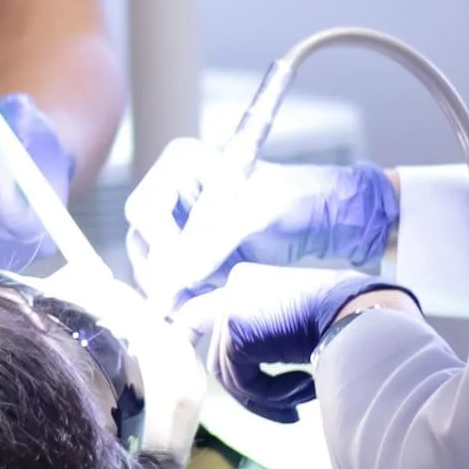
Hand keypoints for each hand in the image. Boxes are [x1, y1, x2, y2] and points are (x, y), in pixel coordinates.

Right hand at [125, 137, 398, 307]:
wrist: (327, 222)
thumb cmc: (298, 200)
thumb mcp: (257, 213)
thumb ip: (212, 241)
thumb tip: (171, 280)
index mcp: (182, 165)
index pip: (145, 210)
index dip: (161, 245)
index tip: (186, 274)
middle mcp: (173, 194)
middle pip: (141, 242)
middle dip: (164, 273)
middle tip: (194, 294)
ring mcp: (180, 229)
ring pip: (151, 269)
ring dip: (176, 290)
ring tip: (213, 294)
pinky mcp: (192, 259)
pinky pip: (172, 286)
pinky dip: (186, 300)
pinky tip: (212, 303)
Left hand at [205, 263, 414, 419]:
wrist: (361, 313)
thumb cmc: (345, 320)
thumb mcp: (299, 325)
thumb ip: (270, 338)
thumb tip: (252, 375)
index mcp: (250, 280)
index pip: (222, 324)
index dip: (232, 356)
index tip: (253, 382)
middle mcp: (235, 286)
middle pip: (226, 356)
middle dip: (256, 391)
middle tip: (290, 412)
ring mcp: (231, 306)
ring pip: (233, 374)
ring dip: (270, 397)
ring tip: (304, 400)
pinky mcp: (235, 332)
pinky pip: (242, 381)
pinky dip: (271, 396)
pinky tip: (305, 387)